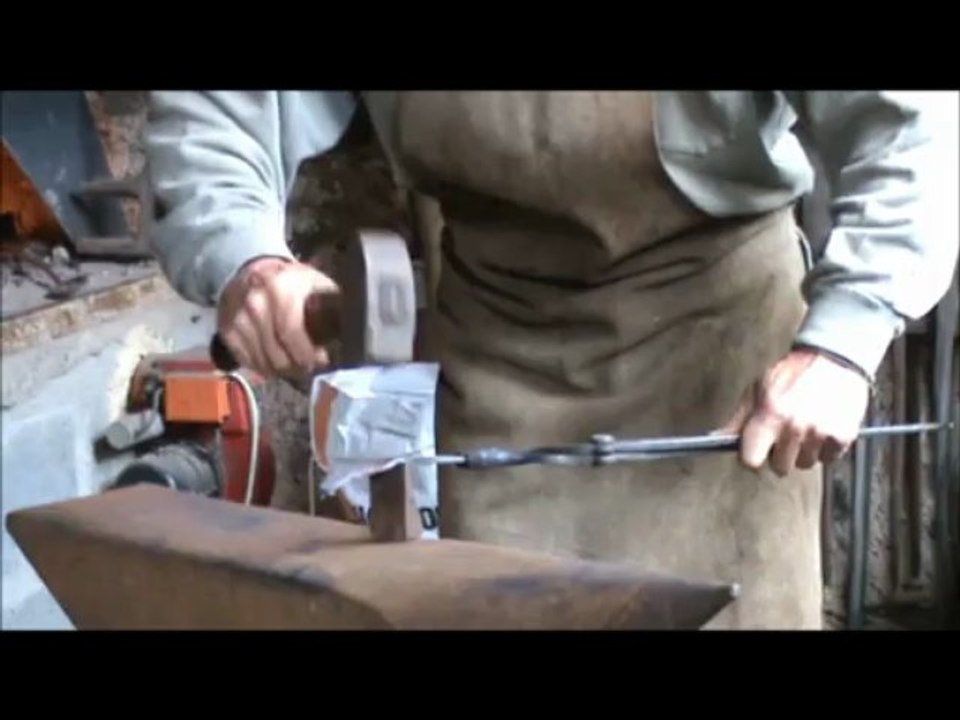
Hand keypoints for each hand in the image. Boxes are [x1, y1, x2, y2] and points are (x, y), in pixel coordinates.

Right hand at [217, 257, 338, 379]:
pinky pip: (248, 362)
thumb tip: (353, 334)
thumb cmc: (291, 280)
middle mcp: (254, 303)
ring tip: (296, 367)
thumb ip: (332, 305)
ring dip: (283, 372)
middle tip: (310, 368)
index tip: (323, 361)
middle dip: (299, 367)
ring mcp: (237, 319)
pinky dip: (265, 368)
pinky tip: (277, 363)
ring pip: (263, 363)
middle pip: (278, 354)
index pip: (291, 332)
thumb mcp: (314, 282)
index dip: (308, 354)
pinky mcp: (226, 331)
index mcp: (279, 288)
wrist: (250, 269)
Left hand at [720, 348, 870, 475]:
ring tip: (806, 426)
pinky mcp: (843, 437)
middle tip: (785, 434)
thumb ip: (739, 419)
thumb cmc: (792, 373)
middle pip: (779, 467)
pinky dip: (825, 448)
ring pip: (805, 465)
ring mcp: (820, 433)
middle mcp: (794, 427)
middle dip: (779, 455)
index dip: (752, 456)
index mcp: (770, 414)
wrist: (834, 358)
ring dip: (804, 452)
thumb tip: (717, 440)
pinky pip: (828, 459)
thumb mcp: (757, 389)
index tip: (756, 450)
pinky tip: (823, 426)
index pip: (751, 460)